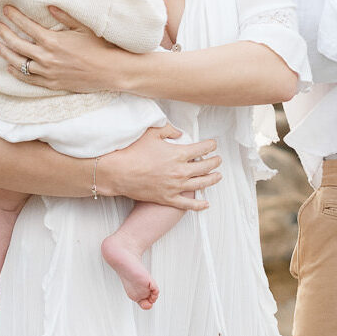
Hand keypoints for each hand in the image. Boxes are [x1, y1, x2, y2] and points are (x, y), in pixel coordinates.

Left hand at [0, 5, 142, 94]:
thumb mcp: (83, 27)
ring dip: (6, 53)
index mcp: (53, 40)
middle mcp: (46, 57)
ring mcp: (48, 72)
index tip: (6, 9)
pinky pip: (29, 79)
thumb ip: (64, 16)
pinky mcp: (52, 84)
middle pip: (18, 44)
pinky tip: (10, 67)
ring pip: (19, 63)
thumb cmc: (99, 47)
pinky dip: (17, 73)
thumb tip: (48, 5)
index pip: (27, 26)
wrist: (110, 71)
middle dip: (5, 33)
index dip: (14, 16)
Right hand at [101, 124, 219, 208]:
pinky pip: (188, 204)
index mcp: (179, 154)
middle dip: (215, 162)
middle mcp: (180, 171)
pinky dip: (199, 205)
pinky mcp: (168, 198)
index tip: (213, 144)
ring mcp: (175, 187)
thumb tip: (179, 133)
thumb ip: (169, 130)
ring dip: (212, 179)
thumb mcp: (152, 133)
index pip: (203, 149)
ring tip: (217, 176)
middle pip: (206, 167)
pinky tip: (206, 203)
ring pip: (201, 184)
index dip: (211, 145)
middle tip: (218, 159)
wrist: (118, 172)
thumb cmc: (132, 151)